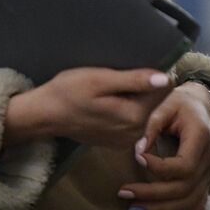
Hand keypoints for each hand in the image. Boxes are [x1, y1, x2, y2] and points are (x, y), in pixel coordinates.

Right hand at [3, 67, 170, 148]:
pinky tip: (108, 101)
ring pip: (146, 109)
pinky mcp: (119, 141)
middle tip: (119, 77)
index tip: (136, 67)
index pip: (165, 88)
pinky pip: (134, 118)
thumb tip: (165, 79)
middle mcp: (135, 133)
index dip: (154, 73)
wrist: (44, 115)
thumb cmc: (69, 91)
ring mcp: (127, 140)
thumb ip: (134, 80)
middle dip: (144, 86)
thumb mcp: (100, 79)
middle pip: (156, 99)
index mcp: (134, 117)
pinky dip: (126, 107)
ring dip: (135, 96)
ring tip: (112, 88)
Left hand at [120, 82, 209, 209]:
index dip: (159, 168)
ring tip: (133, 207)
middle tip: (124, 192)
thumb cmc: (179, 104)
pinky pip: (196, 206)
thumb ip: (152, 124)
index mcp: (201, 137)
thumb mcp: (165, 104)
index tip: (137, 158)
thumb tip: (138, 150)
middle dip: (152, 194)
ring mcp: (209, 173)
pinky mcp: (204, 182)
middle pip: (184, 188)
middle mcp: (209, 159)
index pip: (184, 165)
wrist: (198, 107)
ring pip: (189, 202)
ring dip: (160, 209)